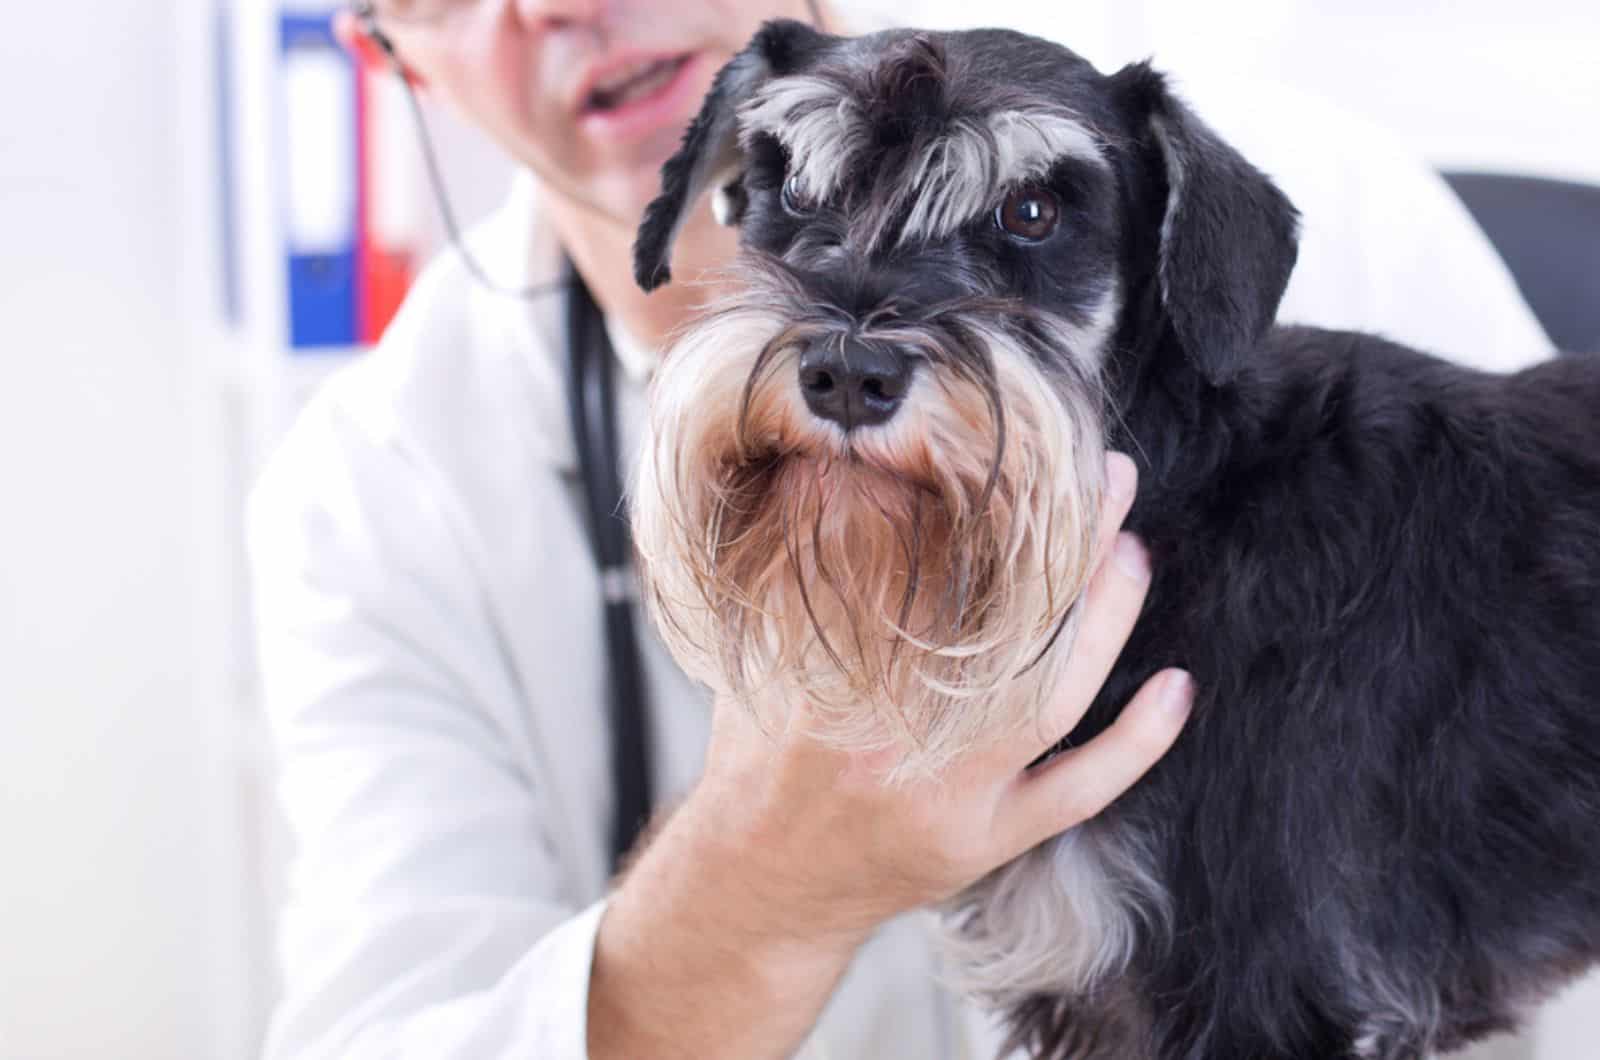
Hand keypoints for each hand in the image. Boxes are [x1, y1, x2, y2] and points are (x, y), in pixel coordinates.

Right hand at [588, 451, 1192, 1059]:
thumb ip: (790, 581)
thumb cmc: (755, 757)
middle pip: (1001, 622)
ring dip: (1105, 619)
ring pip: (1051, 697)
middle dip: (1060, 542)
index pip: (909, 572)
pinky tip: (1175, 686)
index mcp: (827, 682)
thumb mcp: (756, 658)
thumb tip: (829, 474)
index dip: (956, 504)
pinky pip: (1075, 792)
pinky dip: (1136, 742)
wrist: (757, 887)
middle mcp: (892, 739)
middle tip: (1100, 472)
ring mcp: (946, 795)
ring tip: (1129, 551)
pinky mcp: (982, 840)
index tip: (1002, 451)